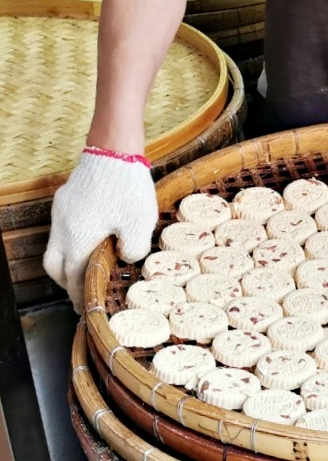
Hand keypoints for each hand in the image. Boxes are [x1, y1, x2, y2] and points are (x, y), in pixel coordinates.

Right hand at [43, 148, 158, 311]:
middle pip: (55, 266)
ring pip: (54, 248)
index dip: (79, 295)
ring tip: (84, 270)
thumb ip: (133, 251)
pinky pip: (61, 230)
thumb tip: (124, 259)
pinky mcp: (65, 201)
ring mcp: (60, 214)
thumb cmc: (128, 190)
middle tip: (81, 293)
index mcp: (78, 241)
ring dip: (67, 263)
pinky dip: (70, 243)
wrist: (113, 152)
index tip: (84, 308)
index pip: (73, 278)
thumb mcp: (140, 226)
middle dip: (67, 283)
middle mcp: (62, 229)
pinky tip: (88, 242)